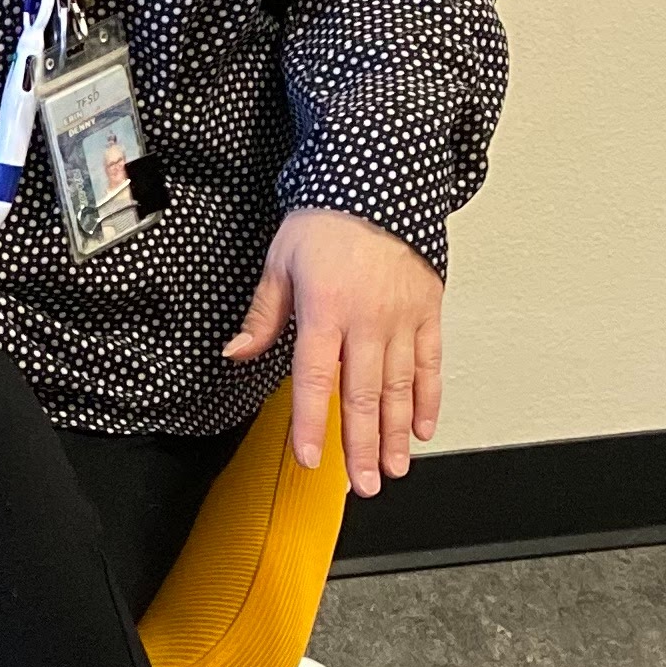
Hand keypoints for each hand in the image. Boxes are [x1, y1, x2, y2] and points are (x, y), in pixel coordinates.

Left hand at [222, 207, 444, 495]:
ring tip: (393, 470)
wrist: (375, 182)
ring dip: (396, 434)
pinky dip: (428, 398)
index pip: (316, 379)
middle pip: (363, 395)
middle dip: (362, 446)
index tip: (312, 459)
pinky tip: (423, 429)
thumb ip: (262, 316)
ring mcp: (402, 317)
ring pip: (399, 387)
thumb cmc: (323, 221)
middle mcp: (367, 319)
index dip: (313, 423)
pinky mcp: (428, 309)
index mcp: (324, 309)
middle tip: (363, 485)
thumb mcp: (279, 263)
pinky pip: (430, 362)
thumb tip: (235, 354)